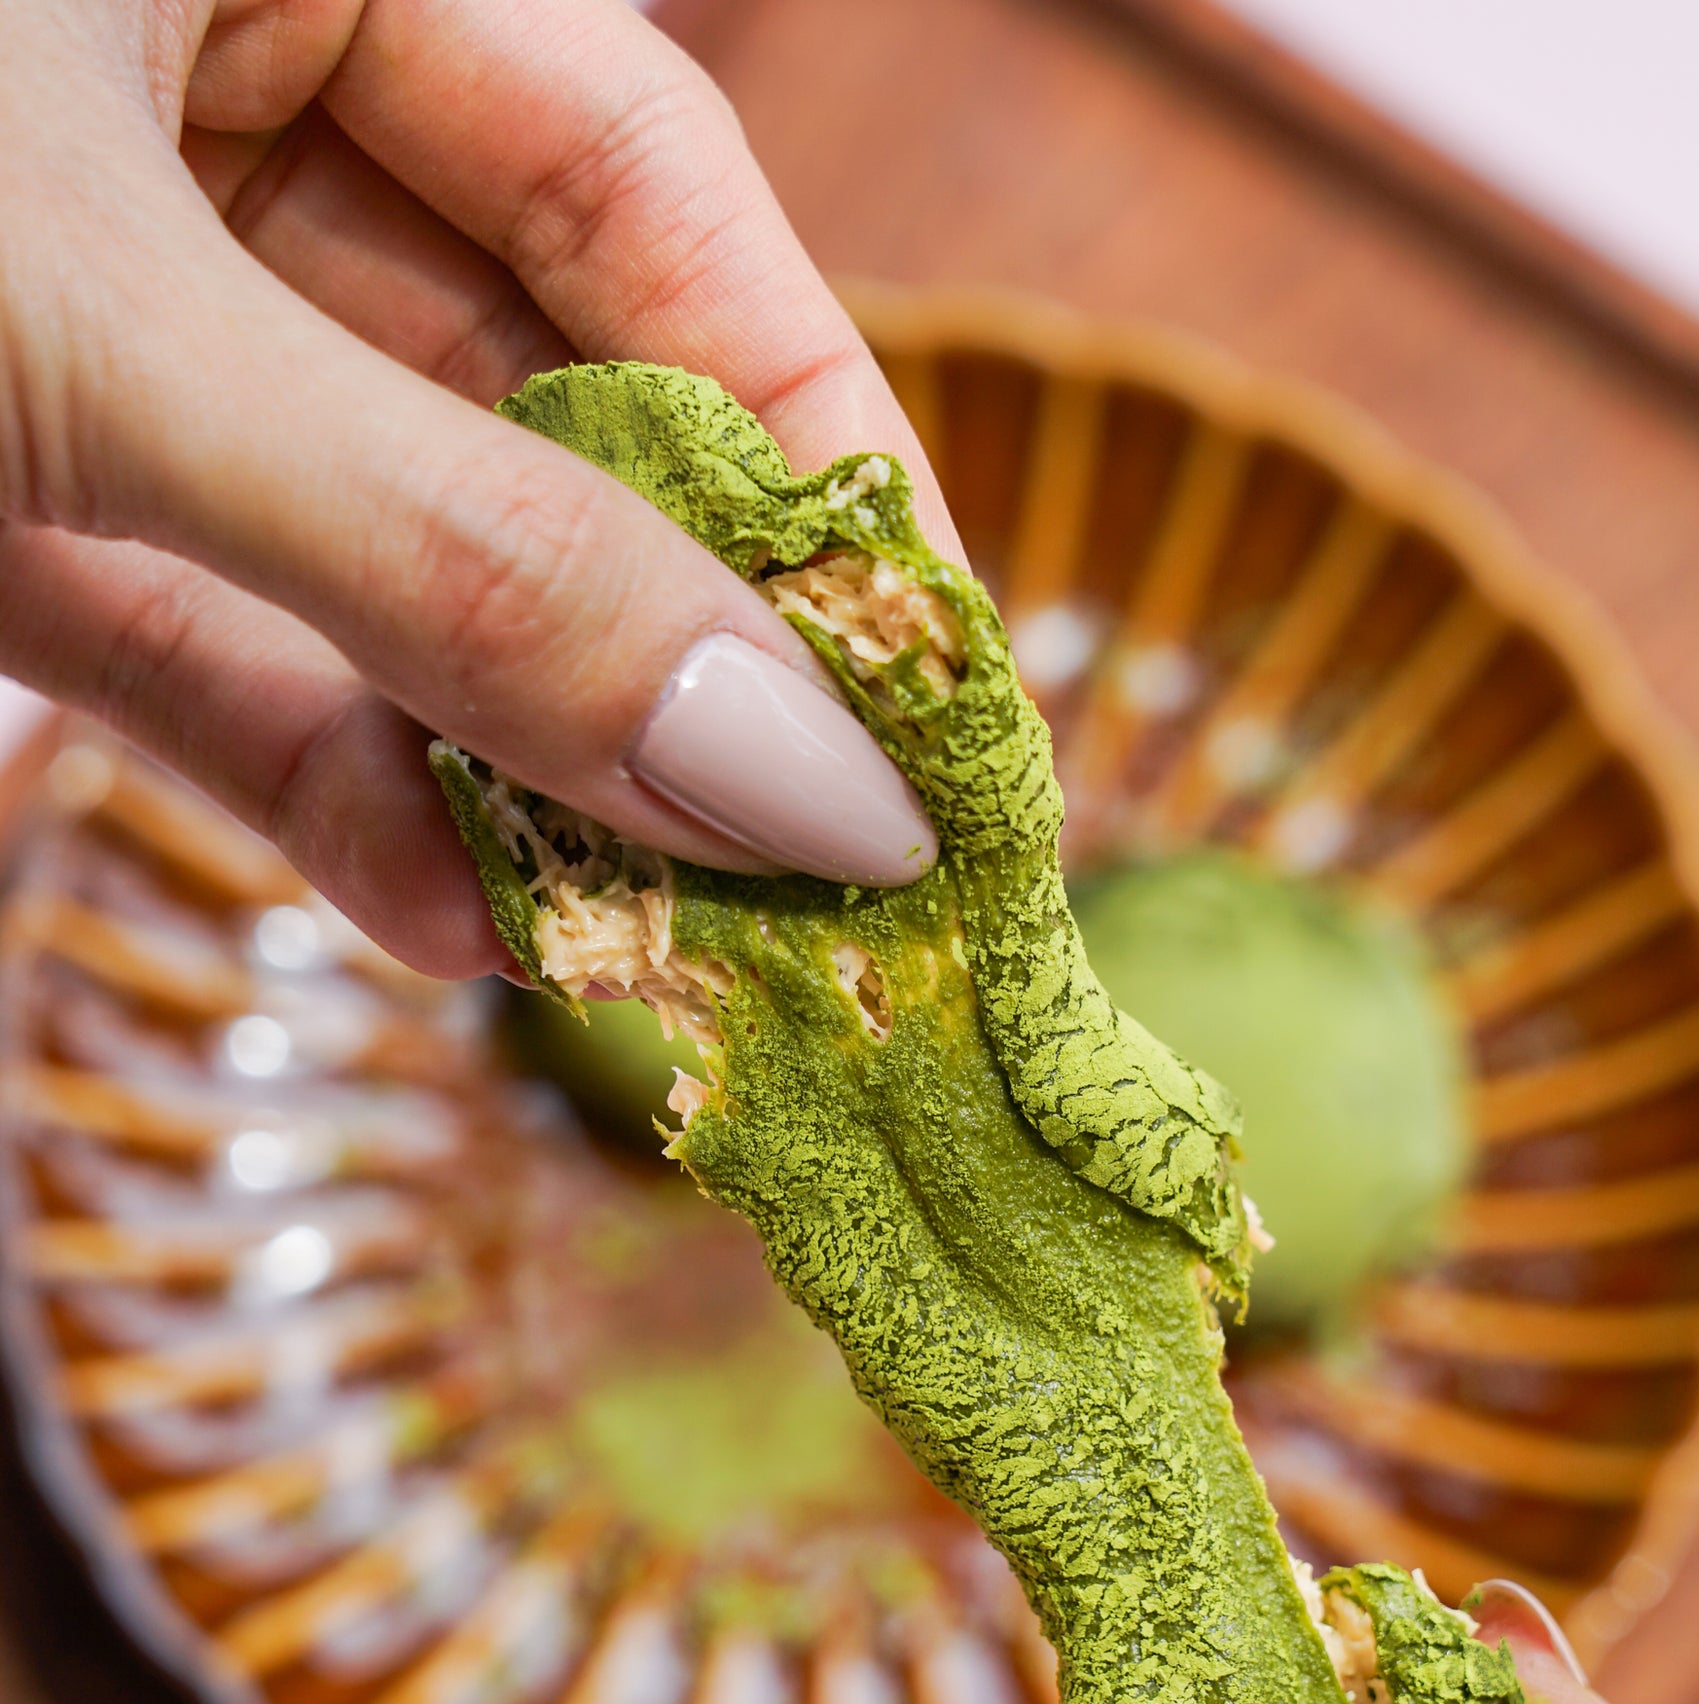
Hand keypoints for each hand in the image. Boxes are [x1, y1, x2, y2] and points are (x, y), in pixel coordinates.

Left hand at [0, 0, 947, 971]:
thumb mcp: (102, 328)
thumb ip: (456, 549)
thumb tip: (793, 776)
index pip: (639, 188)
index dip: (815, 445)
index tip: (929, 689)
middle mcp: (205, 106)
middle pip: (532, 396)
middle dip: (662, 646)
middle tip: (813, 863)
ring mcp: (98, 311)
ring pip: (374, 549)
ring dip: (505, 762)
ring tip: (645, 931)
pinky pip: (196, 641)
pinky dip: (314, 781)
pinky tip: (451, 917)